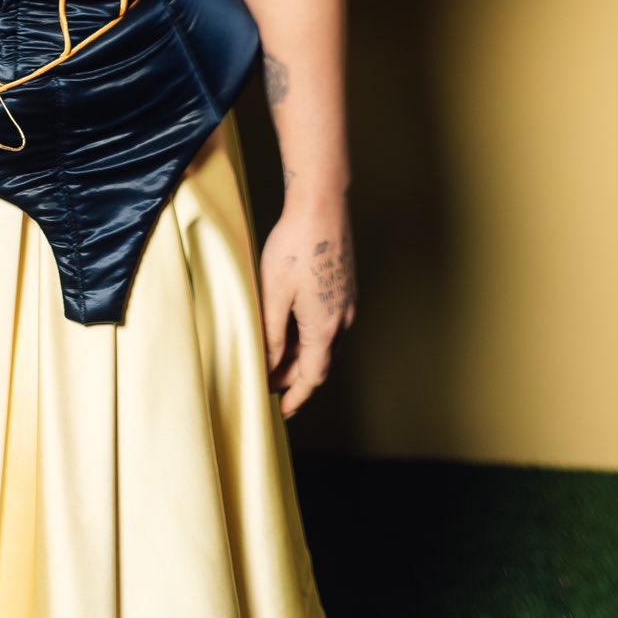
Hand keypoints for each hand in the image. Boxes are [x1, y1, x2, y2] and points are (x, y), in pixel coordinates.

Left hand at [259, 190, 356, 418]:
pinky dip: (309, 335)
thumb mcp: (274, 294)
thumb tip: (271, 365)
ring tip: (275, 358)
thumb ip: (273, 334)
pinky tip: (290, 327)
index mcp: (325, 327)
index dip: (296, 396)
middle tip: (271, 385)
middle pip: (319, 362)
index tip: (282, 410)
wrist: (323, 206)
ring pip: (324, 342)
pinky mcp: (344, 288)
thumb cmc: (295, 246)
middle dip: (295, 378)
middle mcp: (342, 320)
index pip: (312, 377)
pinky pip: (327, 323)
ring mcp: (346, 303)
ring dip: (302, 355)